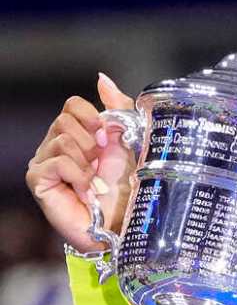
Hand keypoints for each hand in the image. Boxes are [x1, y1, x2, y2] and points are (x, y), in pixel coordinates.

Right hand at [25, 73, 135, 252]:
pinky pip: (57, 161)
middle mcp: (56, 145)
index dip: (93, 117)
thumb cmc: (127, 191)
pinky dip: (78, 175)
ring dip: (87, 162)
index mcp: (78, 135)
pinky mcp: (38, 180)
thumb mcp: (130, 144)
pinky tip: (86, 190)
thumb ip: (119, 109)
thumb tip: (102, 79)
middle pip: (65, 120)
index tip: (109, 137)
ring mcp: (44, 163)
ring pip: (62, 139)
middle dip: (92, 142)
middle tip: (102, 165)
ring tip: (95, 182)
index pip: (73, 104)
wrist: (124, 225)